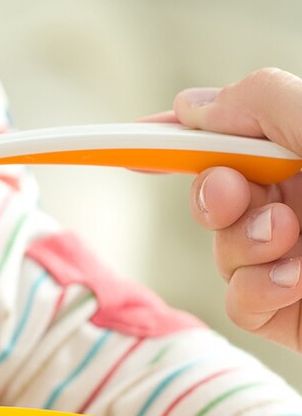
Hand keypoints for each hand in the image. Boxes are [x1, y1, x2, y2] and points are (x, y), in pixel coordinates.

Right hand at [176, 68, 301, 352]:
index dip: (179, 134)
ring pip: (222, 250)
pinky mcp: (296, 313)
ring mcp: (301, 260)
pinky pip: (240, 301)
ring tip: (297, 245)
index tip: (130, 137)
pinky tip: (298, 287)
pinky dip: (258, 292)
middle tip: (236, 193)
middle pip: (216, 192)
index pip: (238, 135)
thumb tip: (192, 105)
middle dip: (215, 193)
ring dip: (245, 247)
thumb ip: (257, 102)